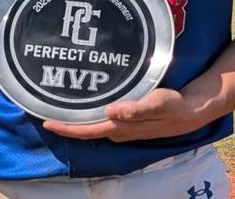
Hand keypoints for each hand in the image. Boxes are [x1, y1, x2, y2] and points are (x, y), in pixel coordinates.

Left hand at [42, 87, 201, 141]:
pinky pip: (102, 120)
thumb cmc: (173, 105)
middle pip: (85, 130)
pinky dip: (89, 114)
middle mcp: (118, 130)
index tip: (45, 120)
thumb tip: (110, 112)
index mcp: (121, 128)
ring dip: (76, 119)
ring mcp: (123, 127)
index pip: (86, 131)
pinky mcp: (128, 121)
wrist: (190, 110)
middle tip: (44, 108)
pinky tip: (87, 103)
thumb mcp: (157, 104)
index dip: (66, 127)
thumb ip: (135, 109)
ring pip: (92, 125)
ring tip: (59, 104)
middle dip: (65, 123)